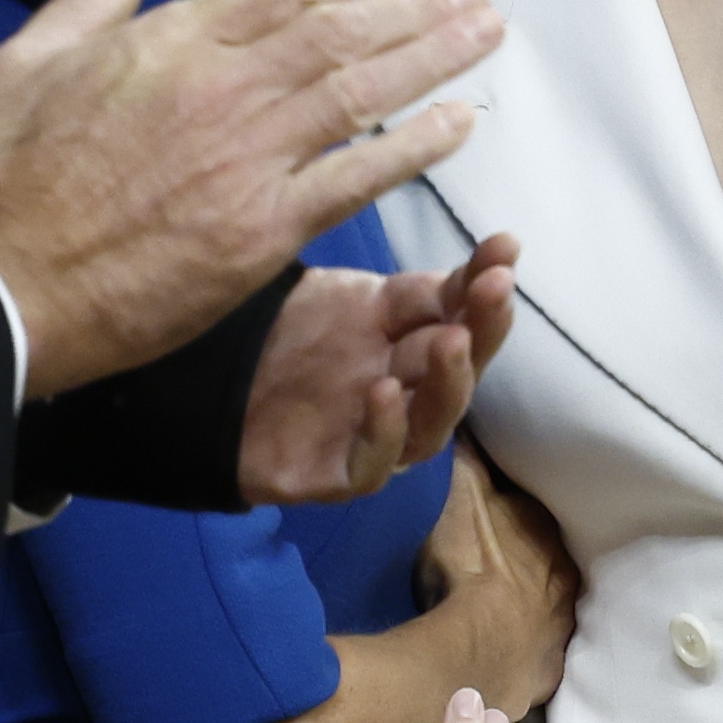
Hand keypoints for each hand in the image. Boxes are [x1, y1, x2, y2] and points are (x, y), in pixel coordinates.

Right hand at [0, 0, 502, 405]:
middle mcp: (221, 90)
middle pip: (340, 31)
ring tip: (486, 34)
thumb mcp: (22, 64)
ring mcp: (247, 160)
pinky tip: (460, 124)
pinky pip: (357, 178)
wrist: (9, 288)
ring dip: (433, 58)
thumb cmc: (6, 180)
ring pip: (362, 92)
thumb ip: (85, 5)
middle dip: (415, 6)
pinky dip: (414, 147)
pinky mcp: (262, 230)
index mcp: (168, 44)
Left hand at [235, 237, 521, 506]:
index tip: (506, 247)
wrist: (215, 391)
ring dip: (449, 381)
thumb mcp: (350, 299)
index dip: (482, 282)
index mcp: (411, 341)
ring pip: (432, 420)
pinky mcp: (341, 475)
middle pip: (458, 365)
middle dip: (482, 328)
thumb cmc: (291, 340)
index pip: (456, 310)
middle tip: (494, 290)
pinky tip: (383, 394)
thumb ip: (411, 293)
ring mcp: (379, 437)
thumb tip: (487, 259)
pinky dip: (384, 432)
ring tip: (452, 340)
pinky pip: (374, 464)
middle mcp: (408, 390)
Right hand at [416, 445, 578, 717]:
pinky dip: (527, 650)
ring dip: (533, 604)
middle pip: (548, 558)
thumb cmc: (468, 570)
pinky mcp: (548, 670)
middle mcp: (563, 576)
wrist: (480, 652)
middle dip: (532, 556)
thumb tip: (470, 419)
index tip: (500, 505)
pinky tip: (509, 652)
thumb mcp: (462, 499)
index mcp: (544, 532)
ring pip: (551, 605)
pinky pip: (539, 653)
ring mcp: (560, 626)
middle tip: (503, 555)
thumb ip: (468, 461)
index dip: (516, 507)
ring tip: (504, 606)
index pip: (535, 509)